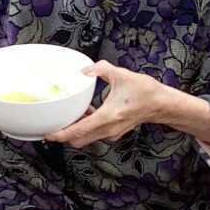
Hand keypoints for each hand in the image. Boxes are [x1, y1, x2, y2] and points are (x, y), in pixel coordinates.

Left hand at [45, 60, 167, 147]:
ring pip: (86, 138)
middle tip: (55, 123)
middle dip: (64, 135)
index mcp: (107, 117)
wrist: (161, 104)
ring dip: (76, 129)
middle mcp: (108, 129)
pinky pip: (94, 134)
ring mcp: (111, 133)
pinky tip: (88, 113)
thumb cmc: (145, 92)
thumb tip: (85, 70)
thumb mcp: (121, 75)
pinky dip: (87, 127)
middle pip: (78, 140)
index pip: (78, 131)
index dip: (60, 134)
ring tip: (72, 115)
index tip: (48, 134)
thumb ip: (100, 69)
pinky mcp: (114, 133)